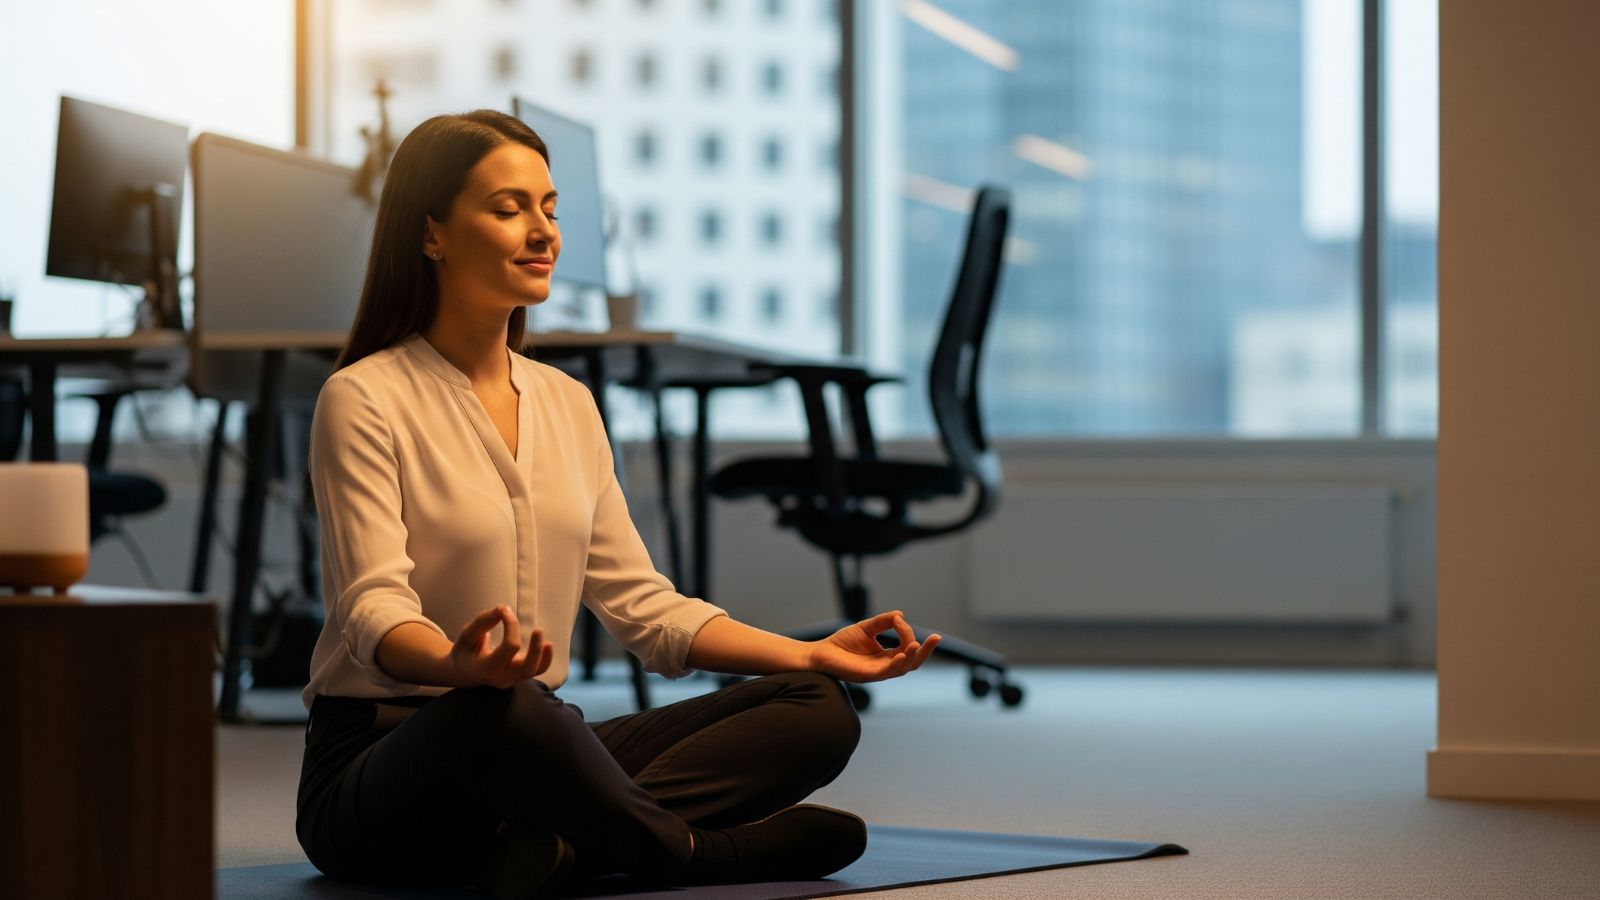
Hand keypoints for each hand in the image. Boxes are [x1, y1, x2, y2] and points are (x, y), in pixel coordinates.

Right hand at [449, 605, 552, 688]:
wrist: (465, 671)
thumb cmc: (466, 651)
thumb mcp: (467, 635)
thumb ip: (483, 622)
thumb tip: (503, 608)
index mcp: (485, 669)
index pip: (509, 648)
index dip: (512, 626)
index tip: (504, 611)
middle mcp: (501, 678)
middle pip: (526, 668)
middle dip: (535, 649)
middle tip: (538, 629)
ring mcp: (511, 679)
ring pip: (533, 671)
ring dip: (544, 656)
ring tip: (549, 642)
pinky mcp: (519, 676)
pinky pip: (537, 671)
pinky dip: (545, 660)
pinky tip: (548, 646)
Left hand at [808, 610, 939, 683]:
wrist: (820, 653)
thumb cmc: (842, 642)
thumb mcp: (866, 627)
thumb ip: (883, 621)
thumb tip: (901, 614)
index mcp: (887, 656)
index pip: (908, 647)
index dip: (908, 633)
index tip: (899, 620)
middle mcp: (886, 666)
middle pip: (913, 662)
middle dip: (927, 651)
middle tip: (937, 638)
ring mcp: (877, 673)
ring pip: (902, 669)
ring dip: (911, 657)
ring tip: (917, 644)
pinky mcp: (867, 676)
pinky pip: (886, 673)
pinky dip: (895, 664)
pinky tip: (900, 654)